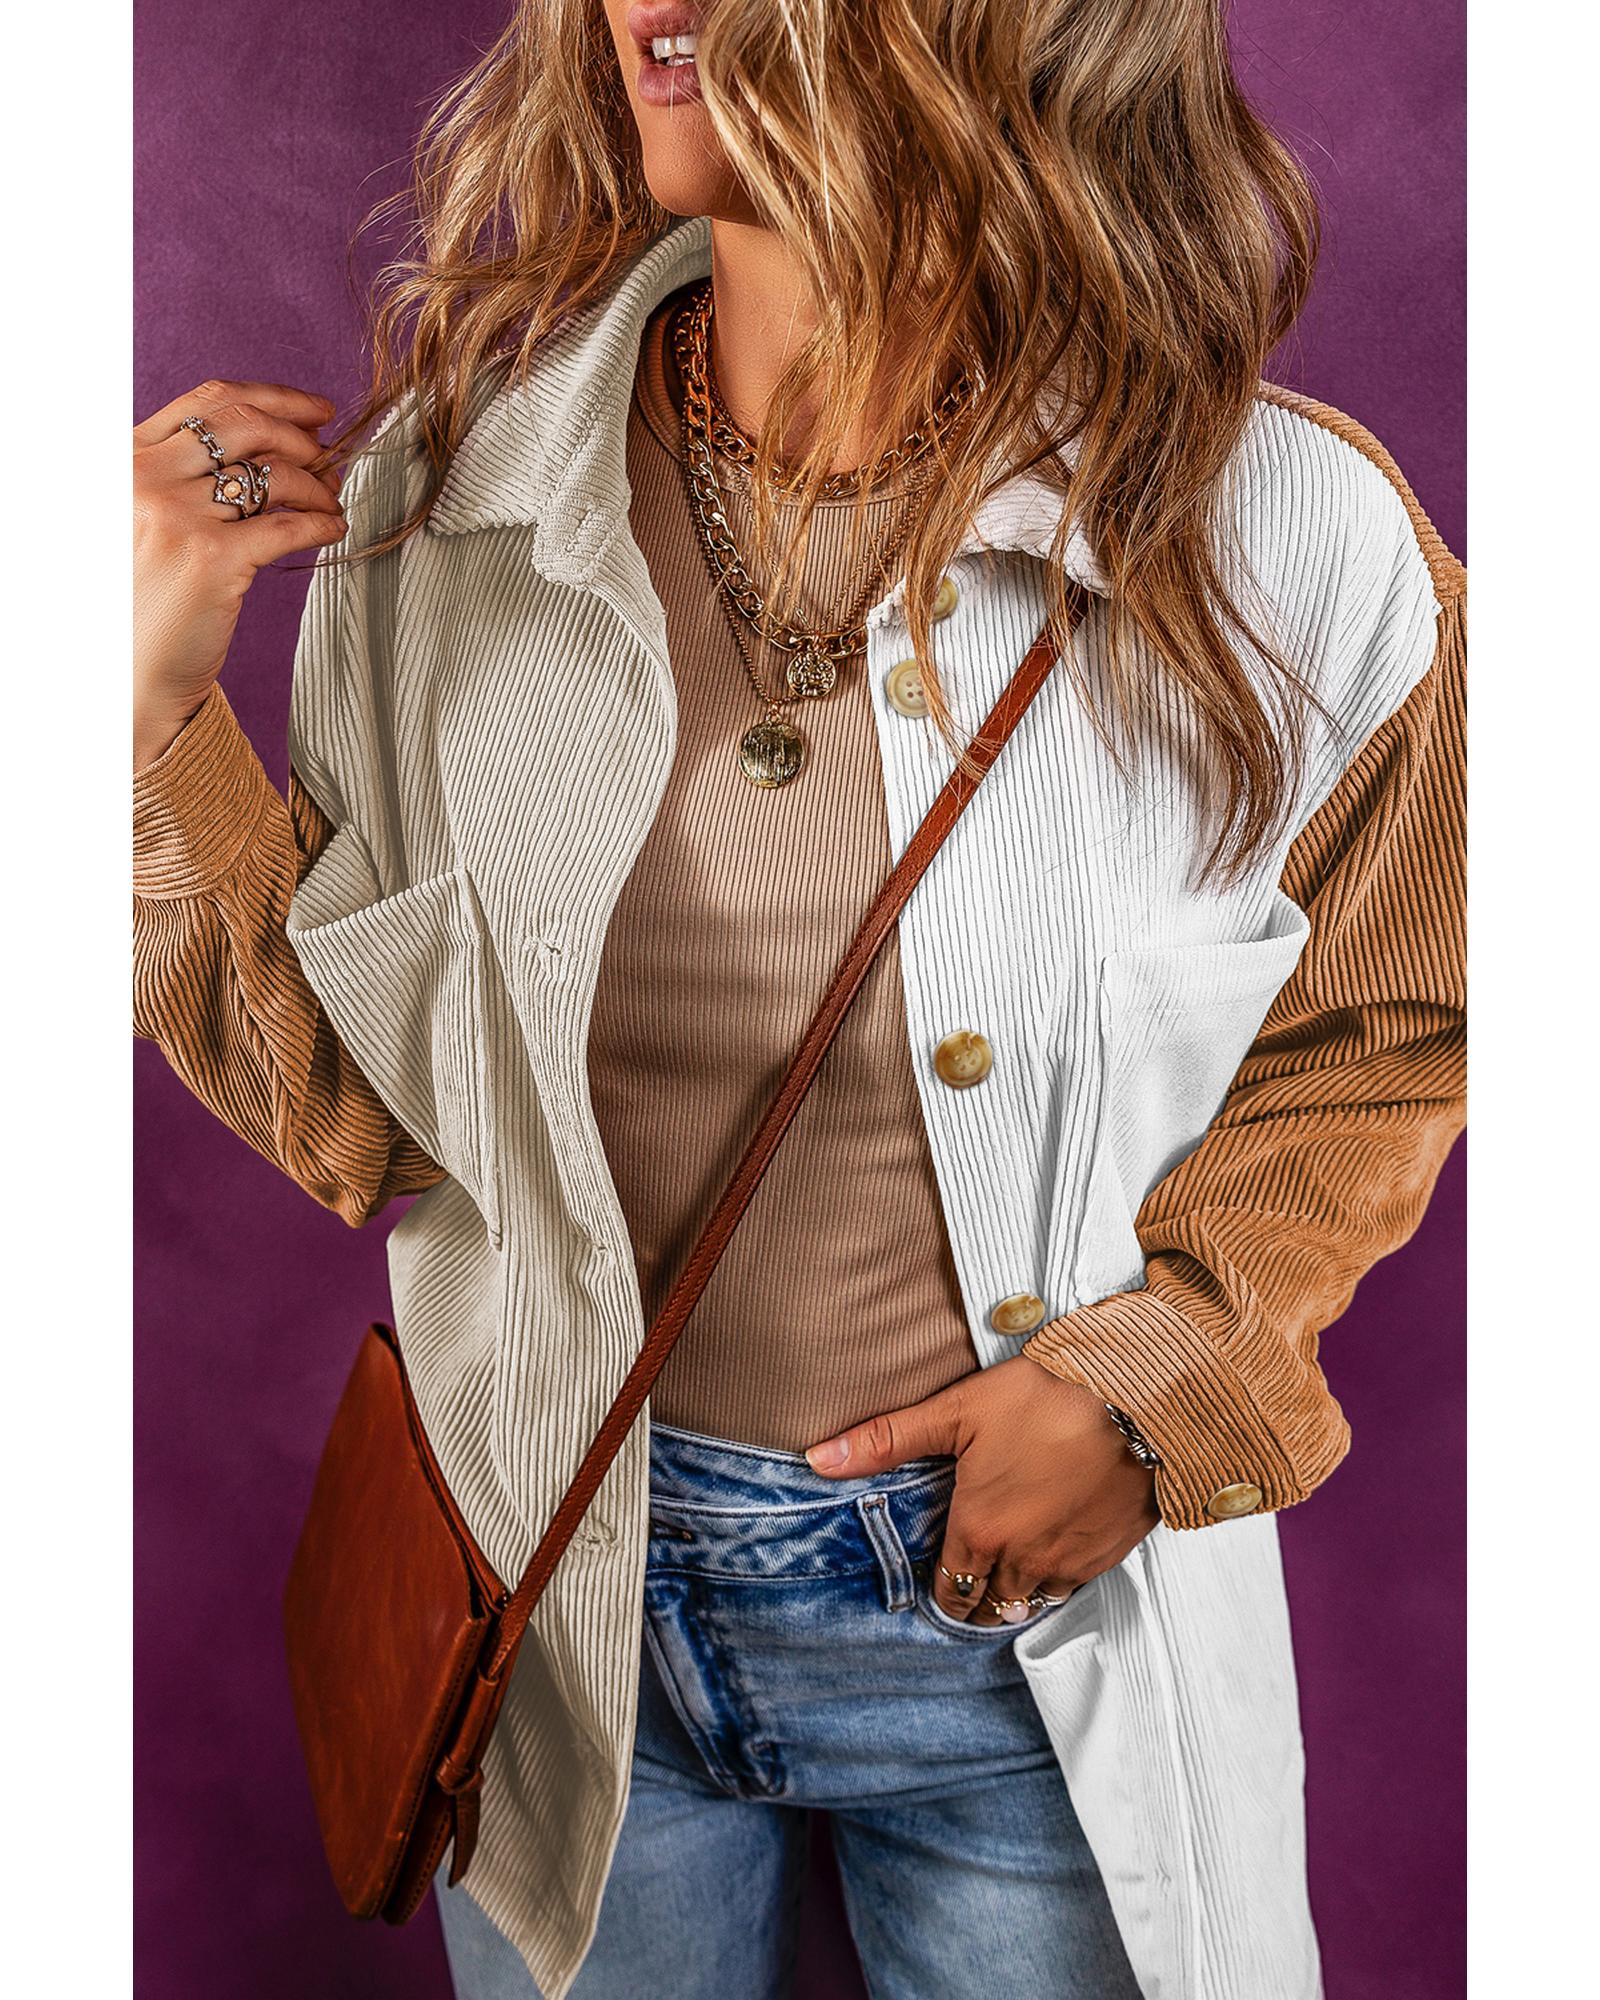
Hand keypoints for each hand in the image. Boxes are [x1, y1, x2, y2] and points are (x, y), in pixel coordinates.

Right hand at [133, 378, 347, 770]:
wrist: (129, 668)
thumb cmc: (145, 595)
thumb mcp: (146, 516)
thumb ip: (186, 475)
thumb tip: (279, 442)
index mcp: (129, 459)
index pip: (211, 401)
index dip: (276, 399)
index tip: (316, 411)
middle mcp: (147, 478)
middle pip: (247, 426)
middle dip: (302, 435)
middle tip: (330, 456)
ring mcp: (178, 517)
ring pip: (274, 474)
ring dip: (317, 483)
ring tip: (331, 500)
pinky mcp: (213, 560)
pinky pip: (288, 526)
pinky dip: (321, 524)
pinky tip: (333, 530)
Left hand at [805, 1356, 1158, 1625]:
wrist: (1139, 1399)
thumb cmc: (1047, 1398)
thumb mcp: (957, 1410)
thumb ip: (887, 1439)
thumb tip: (817, 1459)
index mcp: (980, 1532)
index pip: (951, 1591)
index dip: (943, 1590)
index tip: (940, 1579)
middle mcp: (1023, 1560)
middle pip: (990, 1604)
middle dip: (976, 1597)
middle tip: (969, 1580)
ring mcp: (1070, 1561)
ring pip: (1033, 1600)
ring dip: (1016, 1593)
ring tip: (1006, 1573)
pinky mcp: (1110, 1553)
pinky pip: (1074, 1586)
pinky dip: (1058, 1579)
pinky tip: (1053, 1554)